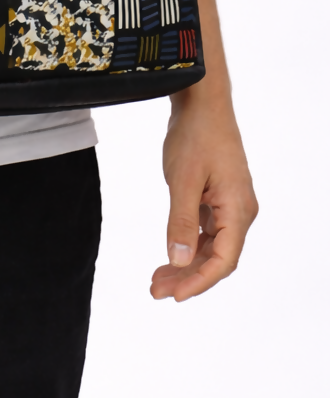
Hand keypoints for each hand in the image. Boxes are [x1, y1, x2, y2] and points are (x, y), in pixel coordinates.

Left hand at [150, 90, 257, 301]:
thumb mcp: (183, 180)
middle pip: (218, 257)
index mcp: (238, 210)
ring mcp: (231, 203)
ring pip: (212, 245)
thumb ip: (182, 222)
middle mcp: (240, 211)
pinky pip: (208, 230)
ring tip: (157, 279)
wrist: (201, 102)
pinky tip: (170, 253)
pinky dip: (189, 243)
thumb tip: (178, 261)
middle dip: (188, 277)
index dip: (199, 281)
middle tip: (156, 291)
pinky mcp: (220, 196)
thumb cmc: (195, 136)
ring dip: (186, 263)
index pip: (223, 260)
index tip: (174, 295)